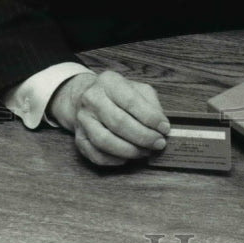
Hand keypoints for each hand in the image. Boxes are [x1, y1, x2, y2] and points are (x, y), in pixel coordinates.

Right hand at [48, 70, 170, 165]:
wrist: (84, 97)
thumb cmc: (118, 94)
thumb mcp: (137, 89)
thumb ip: (151, 104)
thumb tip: (161, 126)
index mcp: (109, 82)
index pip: (131, 101)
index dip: (150, 118)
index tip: (165, 129)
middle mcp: (92, 99)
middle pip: (118, 123)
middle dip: (143, 137)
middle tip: (158, 144)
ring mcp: (83, 120)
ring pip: (105, 141)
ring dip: (129, 150)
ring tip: (145, 152)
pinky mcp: (78, 139)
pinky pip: (95, 154)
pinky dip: (113, 160)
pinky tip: (127, 158)